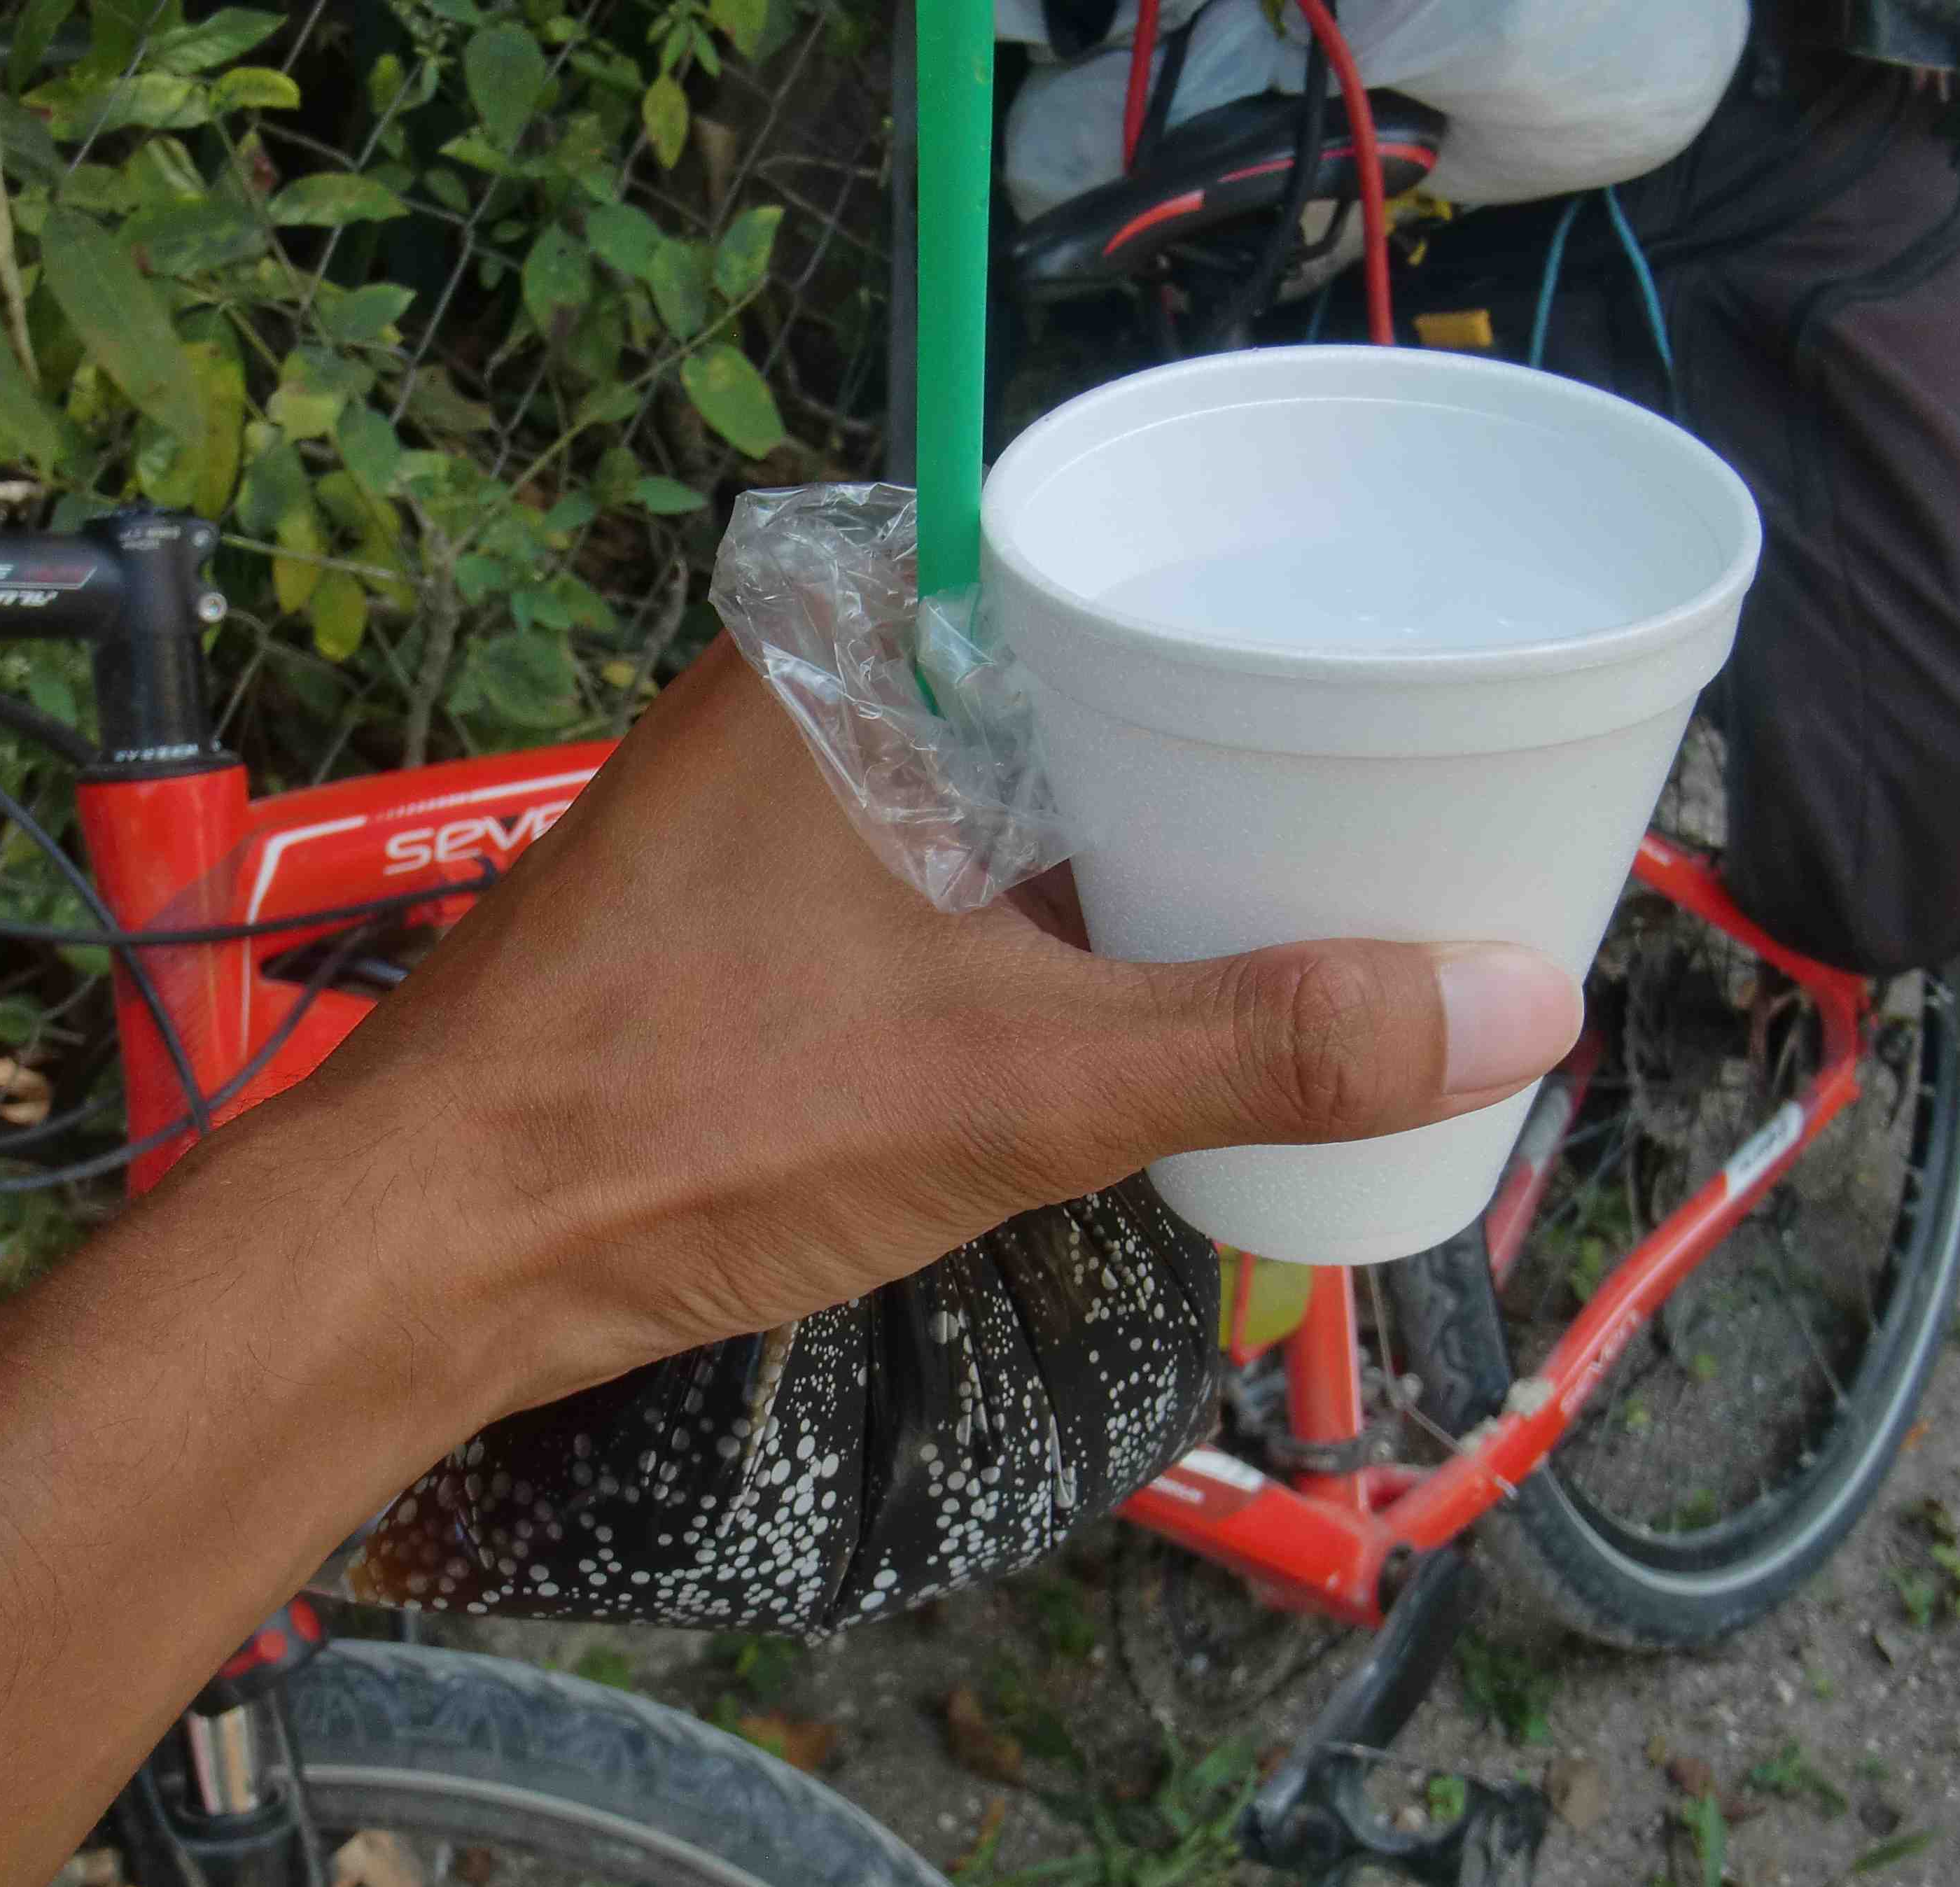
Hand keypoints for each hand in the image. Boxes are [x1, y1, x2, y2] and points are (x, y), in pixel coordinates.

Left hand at [280, 634, 1581, 1420]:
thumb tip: (1524, 1005)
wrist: (435, 1244)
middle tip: (1391, 809)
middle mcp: (807, 702)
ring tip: (1306, 905)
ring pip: (1003, 806)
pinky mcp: (739, 919)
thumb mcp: (1022, 1082)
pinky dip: (1041, 932)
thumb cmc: (698, 1118)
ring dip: (1131, 862)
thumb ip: (1266, 1043)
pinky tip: (1138, 993)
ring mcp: (763, 814)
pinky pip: (939, 887)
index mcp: (862, 653)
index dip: (1261, 613)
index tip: (1400, 664)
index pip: (1105, 569)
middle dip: (1221, 761)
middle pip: (1072, 696)